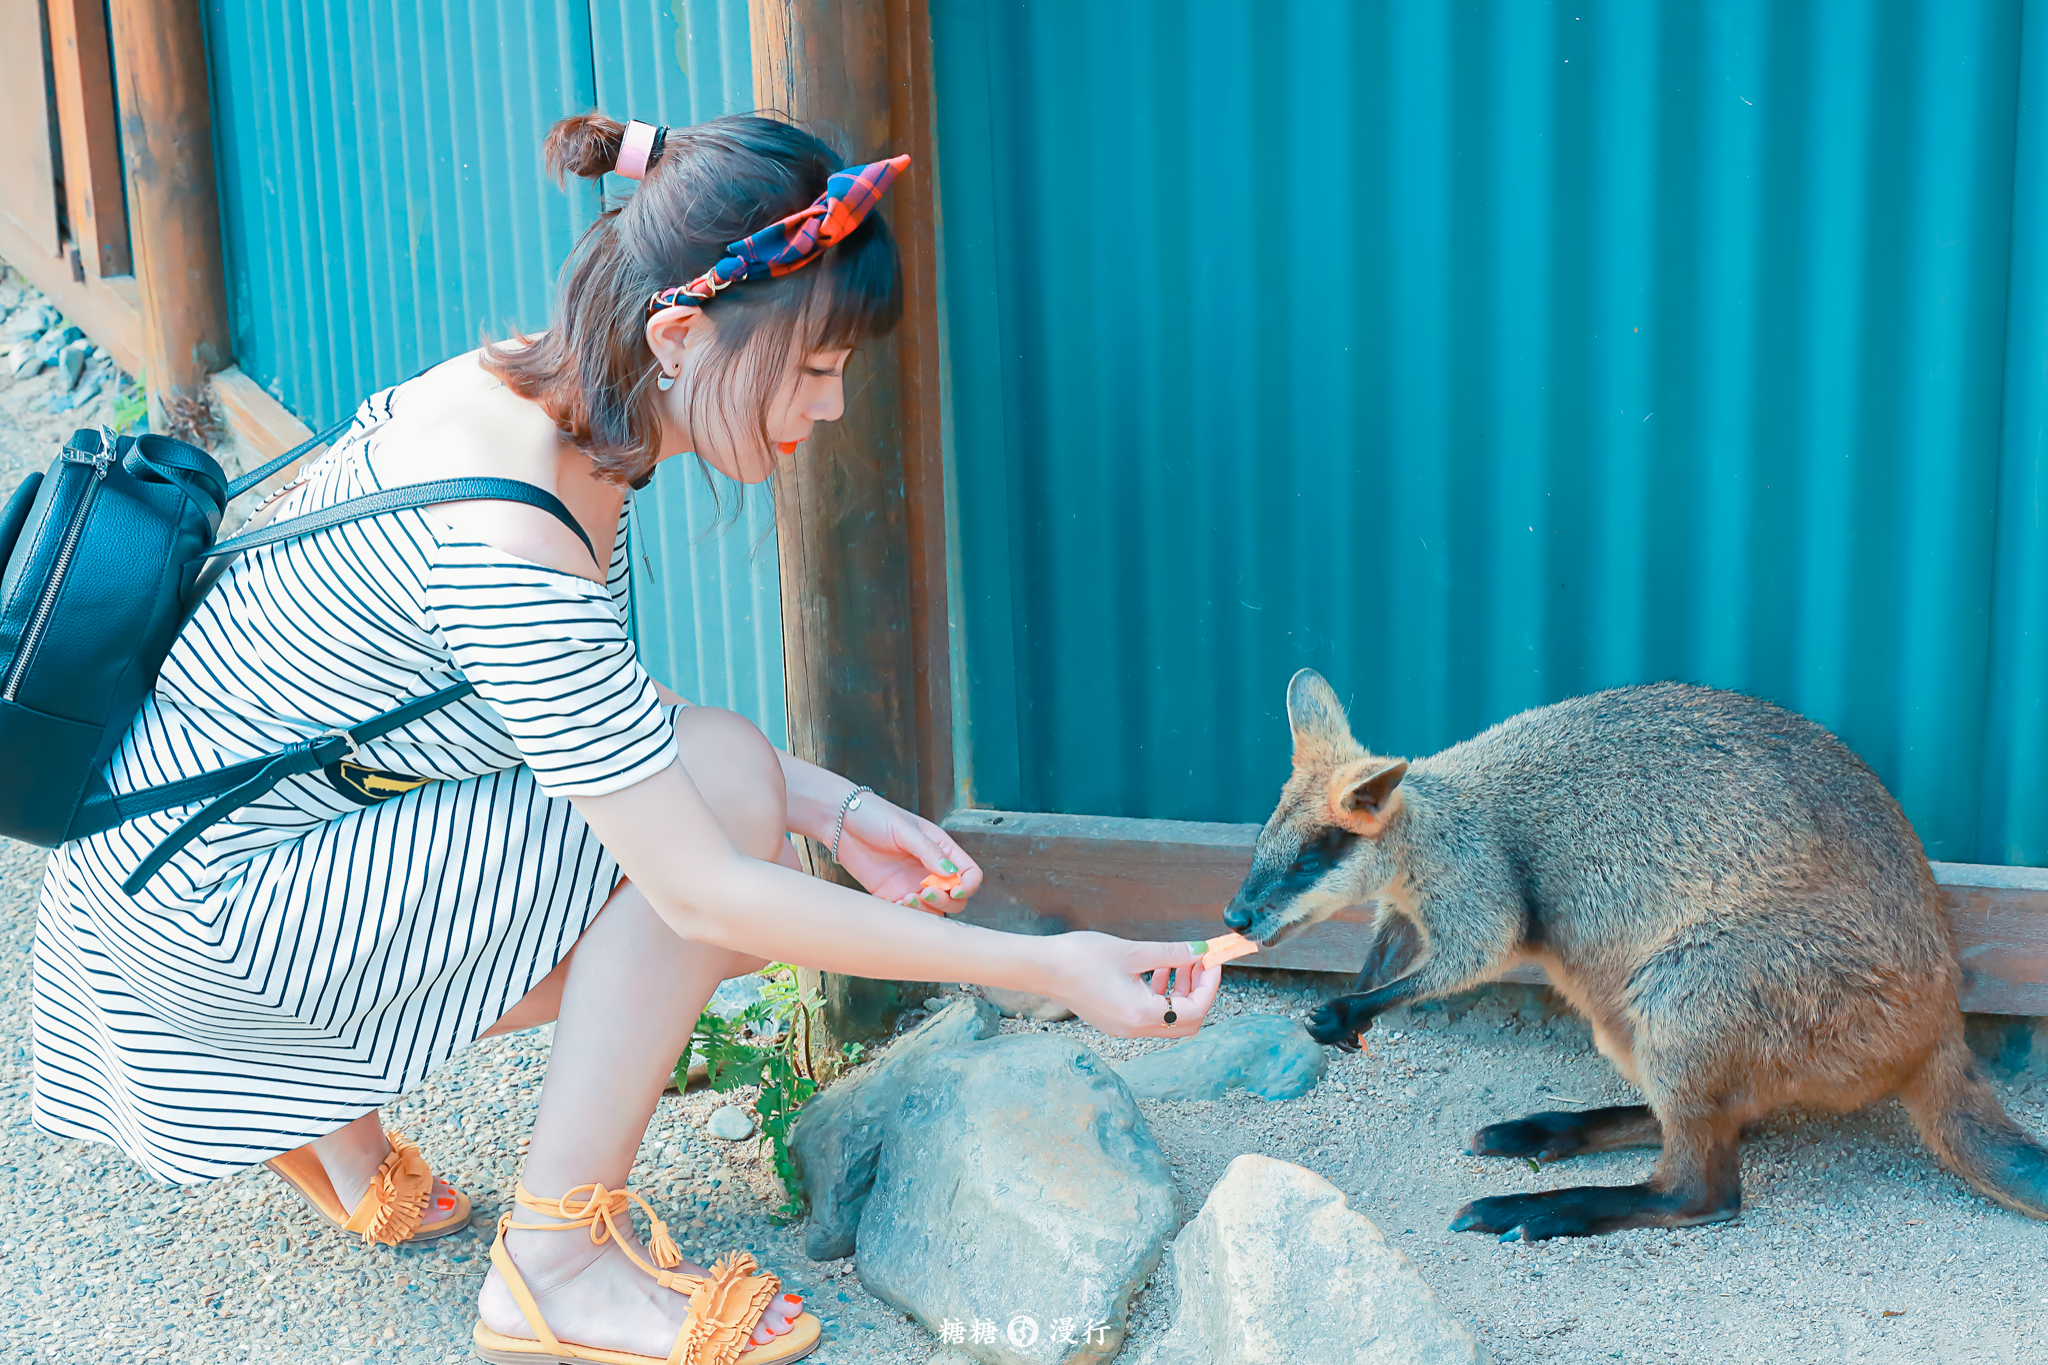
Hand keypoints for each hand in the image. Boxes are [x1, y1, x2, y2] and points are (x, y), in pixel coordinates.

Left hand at [831, 790, 982, 912]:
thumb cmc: (874, 815)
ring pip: (935, 910)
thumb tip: (951, 873)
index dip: (968, 885)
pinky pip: (909, 915)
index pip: (970, 873)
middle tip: (924, 892)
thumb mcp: (904, 829)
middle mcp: (930, 870)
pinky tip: (897, 904)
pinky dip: (908, 917)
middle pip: (956, 897)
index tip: (954, 889)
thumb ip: (929, 851)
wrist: (841, 821)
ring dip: (927, 911)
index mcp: (941, 849)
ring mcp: (912, 884)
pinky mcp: (891, 895)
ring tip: (907, 899)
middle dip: (946, 901)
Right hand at [1035, 933, 1220, 1037]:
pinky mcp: (1115, 1021)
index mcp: (1142, 1014)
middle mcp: (1135, 1028)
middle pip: (1187, 1021)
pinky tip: (1157, 970)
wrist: (1042, 968)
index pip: (1196, 1010)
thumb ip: (1171, 953)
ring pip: (1169, 1018)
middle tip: (1200, 963)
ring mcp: (1124, 1028)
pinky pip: (1150, 1015)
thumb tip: (1199, 950)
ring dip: (1181, 992)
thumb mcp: (1133, 951)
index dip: (1210, 985)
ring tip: (1179, 962)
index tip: (1212, 961)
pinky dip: (1162, 995)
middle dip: (1199, 991)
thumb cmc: (1080, 958)